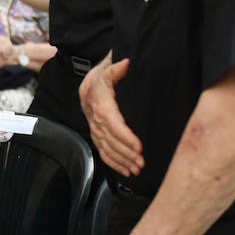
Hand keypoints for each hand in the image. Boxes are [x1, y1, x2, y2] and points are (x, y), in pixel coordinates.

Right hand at [80, 55, 143, 175]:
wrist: (92, 78)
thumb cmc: (104, 71)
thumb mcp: (109, 64)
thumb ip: (116, 67)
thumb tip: (126, 64)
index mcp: (98, 99)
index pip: (110, 121)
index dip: (124, 135)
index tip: (139, 146)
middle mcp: (93, 114)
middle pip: (109, 138)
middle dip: (125, 152)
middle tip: (142, 162)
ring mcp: (93, 125)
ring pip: (105, 147)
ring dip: (121, 160)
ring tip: (137, 169)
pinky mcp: (96, 132)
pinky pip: (102, 150)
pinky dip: (113, 162)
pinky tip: (125, 170)